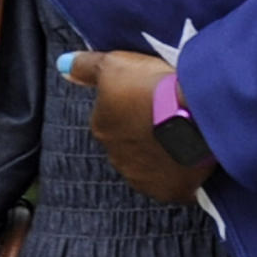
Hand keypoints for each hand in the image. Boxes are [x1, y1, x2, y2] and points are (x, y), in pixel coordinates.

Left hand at [64, 51, 214, 201]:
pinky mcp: (170, 191)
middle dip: (143, 128)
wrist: (193, 114)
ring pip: (149, 161)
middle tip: (166, 109)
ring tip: (182, 128)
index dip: (131, 101)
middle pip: (128, 140)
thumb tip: (63, 65)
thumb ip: (86, 67)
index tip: (149, 91)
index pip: (111, 115)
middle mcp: (117, 157)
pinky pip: (172, 179)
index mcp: (102, 127)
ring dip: (159, 148)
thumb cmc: (152, 87)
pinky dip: (178, 168)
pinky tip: (190, 151)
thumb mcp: (115, 65)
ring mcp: (144, 177)